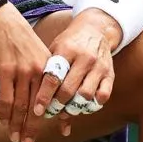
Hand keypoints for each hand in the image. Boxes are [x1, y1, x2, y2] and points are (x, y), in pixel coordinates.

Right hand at [0, 3, 55, 141]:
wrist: (1, 21)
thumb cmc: (19, 39)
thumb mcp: (39, 54)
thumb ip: (44, 74)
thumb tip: (48, 97)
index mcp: (49, 67)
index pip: (54, 97)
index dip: (56, 116)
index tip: (58, 131)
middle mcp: (37, 71)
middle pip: (36, 106)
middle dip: (33, 128)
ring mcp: (21, 71)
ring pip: (20, 106)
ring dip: (17, 124)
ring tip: (16, 137)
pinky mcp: (4, 71)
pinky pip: (5, 98)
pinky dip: (4, 113)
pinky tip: (4, 121)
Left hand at [34, 10, 117, 124]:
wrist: (96, 29)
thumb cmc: (70, 42)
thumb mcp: (55, 47)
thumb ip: (47, 67)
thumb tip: (33, 91)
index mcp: (66, 49)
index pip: (53, 76)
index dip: (44, 95)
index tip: (38, 109)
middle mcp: (84, 58)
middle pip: (69, 89)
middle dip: (58, 105)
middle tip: (50, 112)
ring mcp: (98, 67)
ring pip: (85, 95)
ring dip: (74, 108)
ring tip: (65, 111)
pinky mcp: (110, 74)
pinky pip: (102, 96)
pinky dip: (92, 105)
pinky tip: (83, 106)